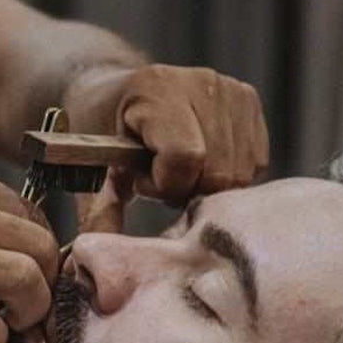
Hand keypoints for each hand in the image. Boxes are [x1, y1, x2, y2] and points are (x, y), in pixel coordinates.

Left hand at [64, 64, 268, 208]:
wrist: (116, 90)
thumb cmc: (98, 129)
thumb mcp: (88, 166)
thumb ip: (98, 211)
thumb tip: (91, 260)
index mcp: (156, 89)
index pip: (185, 158)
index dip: (164, 185)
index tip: (141, 179)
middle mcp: (201, 82)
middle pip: (218, 172)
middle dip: (187, 189)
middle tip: (159, 176)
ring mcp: (231, 90)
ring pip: (239, 173)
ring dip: (207, 184)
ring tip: (176, 166)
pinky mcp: (250, 101)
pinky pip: (253, 163)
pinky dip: (226, 173)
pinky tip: (199, 160)